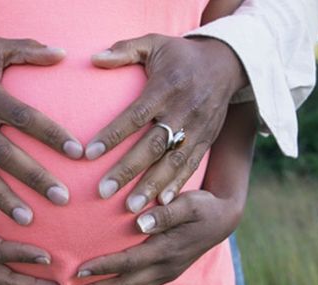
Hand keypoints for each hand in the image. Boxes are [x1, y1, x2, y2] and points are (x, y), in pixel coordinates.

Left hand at [70, 190, 242, 284]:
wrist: (224, 219)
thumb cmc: (203, 206)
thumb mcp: (190, 202)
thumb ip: (166, 212)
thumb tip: (140, 221)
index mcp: (167, 249)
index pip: (129, 262)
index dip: (103, 267)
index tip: (78, 270)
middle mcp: (165, 267)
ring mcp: (166, 274)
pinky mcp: (166, 275)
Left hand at [86, 34, 246, 210]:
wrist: (228, 61)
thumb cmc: (180, 54)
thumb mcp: (154, 42)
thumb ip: (124, 50)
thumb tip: (94, 58)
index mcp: (165, 88)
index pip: (136, 115)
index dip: (113, 134)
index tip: (89, 154)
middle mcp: (182, 111)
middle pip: (153, 145)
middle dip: (128, 170)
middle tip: (103, 192)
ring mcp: (197, 128)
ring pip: (173, 162)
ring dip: (151, 186)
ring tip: (131, 209)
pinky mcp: (207, 139)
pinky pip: (192, 166)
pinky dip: (178, 186)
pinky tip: (162, 206)